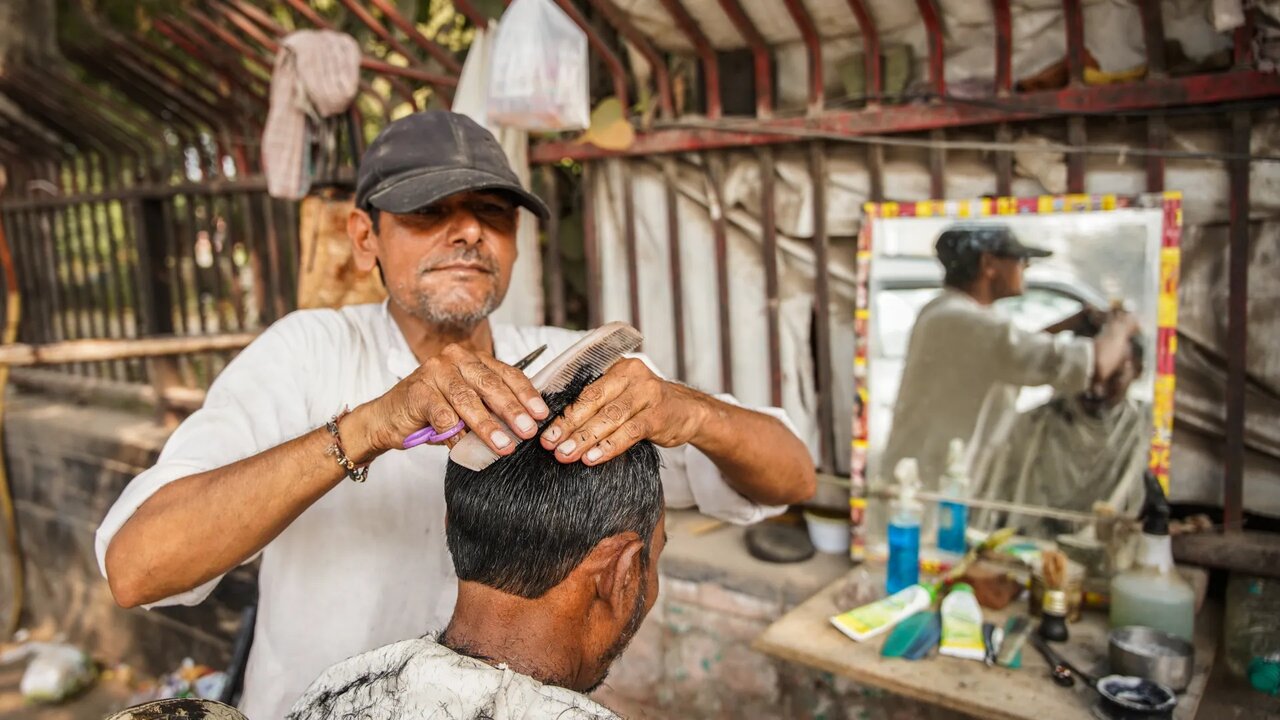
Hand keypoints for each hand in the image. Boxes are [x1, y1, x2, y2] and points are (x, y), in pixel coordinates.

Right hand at [356, 344, 549, 460]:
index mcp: (472, 358)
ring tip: (503, 444)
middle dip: (511, 410)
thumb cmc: (434, 410)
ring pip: (467, 399)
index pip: (506, 373)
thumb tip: (527, 424)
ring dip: (487, 425)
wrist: (390, 417)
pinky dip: (456, 434)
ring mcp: (434, 372)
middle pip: (489, 384)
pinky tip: (466, 447)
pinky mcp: (417, 391)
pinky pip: (442, 415)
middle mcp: (454, 358)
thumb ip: (491, 406)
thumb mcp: (468, 404)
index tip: (541, 414)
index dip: (526, 394)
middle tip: (528, 430)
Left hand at [539, 358, 708, 465]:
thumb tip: (557, 427)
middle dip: (568, 425)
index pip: (583, 389)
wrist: (688, 410)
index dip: (562, 410)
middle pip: (593, 401)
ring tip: (566, 455)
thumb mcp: (621, 394)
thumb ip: (596, 403)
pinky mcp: (658, 415)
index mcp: (616, 366)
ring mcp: (647, 393)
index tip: (544, 430)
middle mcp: (631, 374)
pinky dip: (609, 446)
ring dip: (585, 438)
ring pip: (609, 417)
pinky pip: (629, 432)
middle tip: (550, 444)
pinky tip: (593, 458)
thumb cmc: (646, 404)